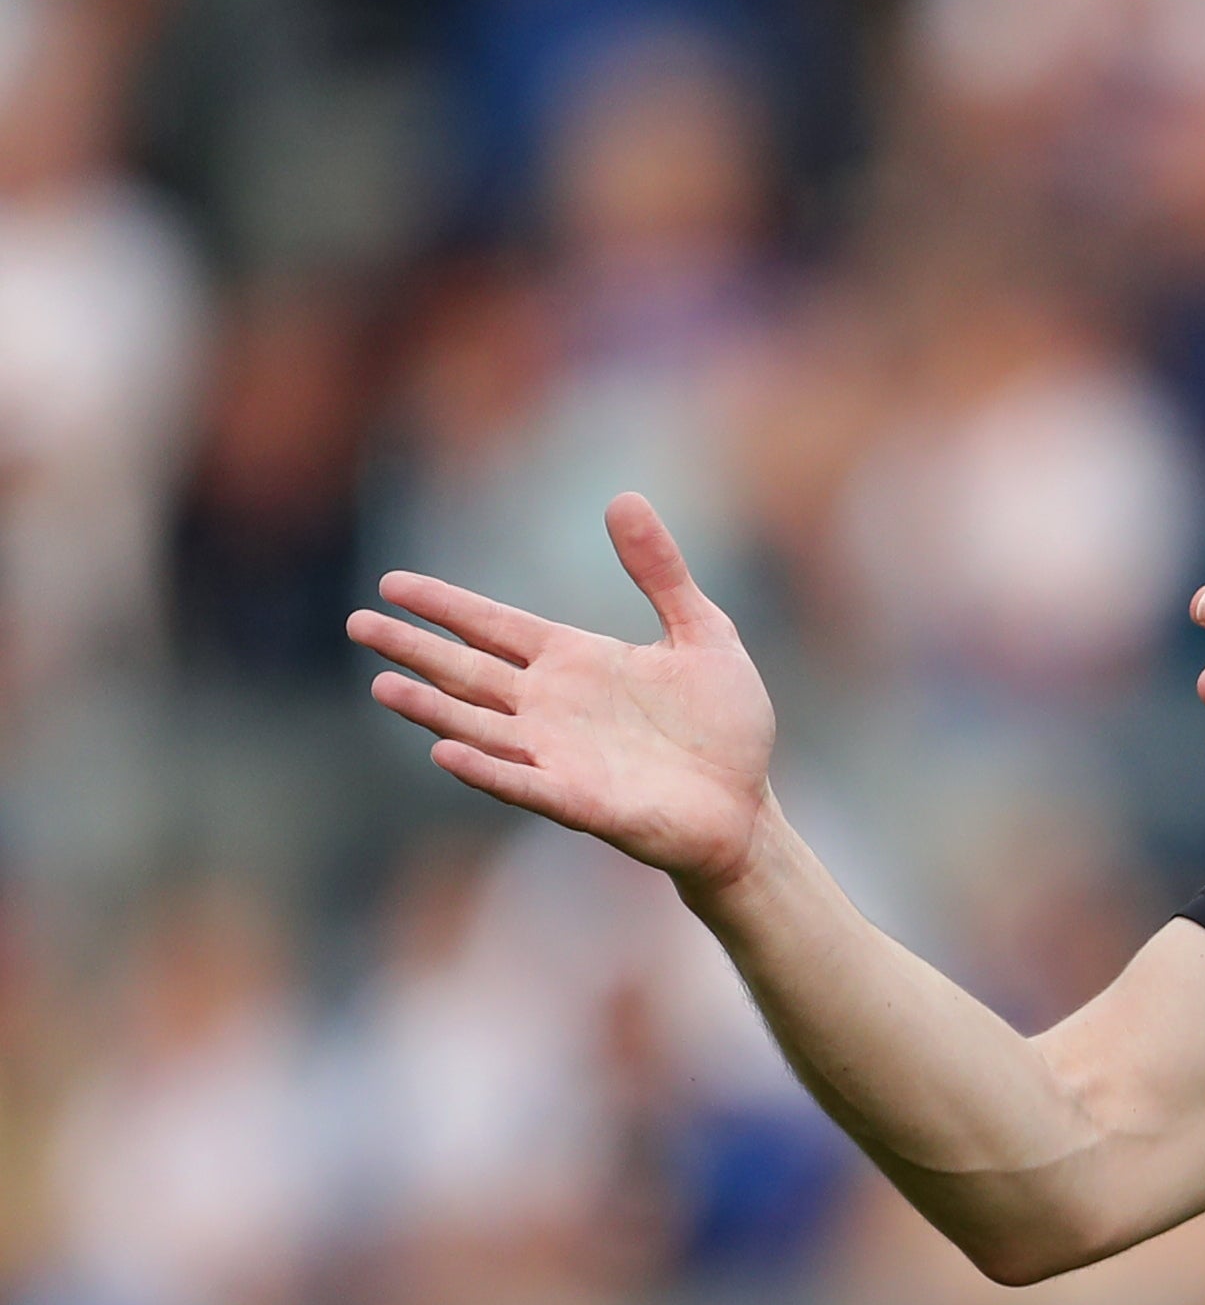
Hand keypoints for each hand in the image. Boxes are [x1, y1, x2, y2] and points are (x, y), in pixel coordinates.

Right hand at [352, 493, 778, 891]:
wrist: (748, 806)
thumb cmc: (724, 725)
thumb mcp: (703, 633)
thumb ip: (661, 573)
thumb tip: (624, 498)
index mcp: (574, 661)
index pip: (493, 627)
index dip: (445, 606)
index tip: (391, 583)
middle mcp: (552, 706)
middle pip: (467, 672)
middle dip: (413, 649)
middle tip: (356, 623)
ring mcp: (559, 755)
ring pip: (479, 727)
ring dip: (432, 709)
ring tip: (383, 686)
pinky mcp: (580, 801)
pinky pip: (523, 784)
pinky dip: (485, 770)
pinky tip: (444, 752)